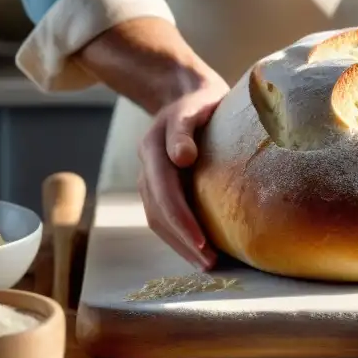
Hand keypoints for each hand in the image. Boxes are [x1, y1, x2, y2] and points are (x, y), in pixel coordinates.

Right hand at [137, 72, 229, 269]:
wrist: (187, 94)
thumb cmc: (201, 100)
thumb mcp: (196, 105)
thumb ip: (184, 128)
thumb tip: (182, 158)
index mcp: (153, 147)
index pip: (165, 191)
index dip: (181, 218)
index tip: (202, 241)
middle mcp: (147, 166)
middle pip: (158, 211)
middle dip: (183, 240)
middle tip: (210, 263)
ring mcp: (149, 178)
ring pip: (157, 219)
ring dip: (180, 244)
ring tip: (207, 264)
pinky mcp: (158, 187)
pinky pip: (163, 217)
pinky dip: (178, 236)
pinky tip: (198, 250)